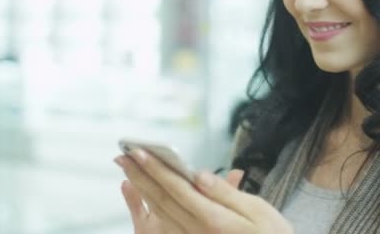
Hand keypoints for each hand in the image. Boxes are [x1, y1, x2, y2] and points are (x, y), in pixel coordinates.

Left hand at [115, 150, 293, 233]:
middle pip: (162, 199)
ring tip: (128, 169)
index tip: (138, 152)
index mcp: (213, 219)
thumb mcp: (258, 210)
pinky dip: (150, 206)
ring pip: (160, 212)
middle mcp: (197, 230)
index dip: (155, 169)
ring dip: (141, 188)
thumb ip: (227, 193)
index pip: (177, 189)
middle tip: (122, 155)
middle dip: (140, 175)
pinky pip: (166, 224)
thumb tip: (200, 176)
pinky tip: (144, 194)